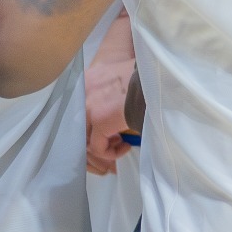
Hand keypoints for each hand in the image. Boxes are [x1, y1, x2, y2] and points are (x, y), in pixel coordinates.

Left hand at [84, 48, 135, 174]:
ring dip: (104, 144)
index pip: (77, 109)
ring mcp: (88, 107)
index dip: (91, 121)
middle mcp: (82, 92)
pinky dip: (111, 153)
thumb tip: (109, 107)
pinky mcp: (99, 121)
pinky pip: (98, 148)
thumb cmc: (143, 79)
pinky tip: (127, 146)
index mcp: (87, 80)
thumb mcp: (120, 78)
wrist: (154, 81)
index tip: (109, 125)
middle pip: (79, 124)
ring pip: (86, 138)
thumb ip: (107, 91)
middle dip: (96, 134)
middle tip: (116, 137)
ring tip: (121, 142)